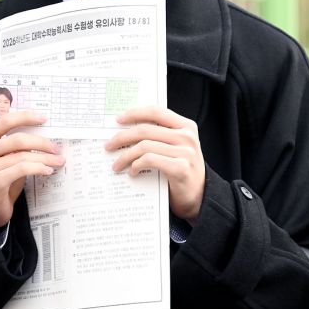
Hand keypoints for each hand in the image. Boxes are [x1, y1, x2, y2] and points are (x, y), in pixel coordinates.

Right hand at [0, 111, 64, 229]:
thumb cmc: (1, 179)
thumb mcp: (6, 157)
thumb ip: (16, 144)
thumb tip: (44, 135)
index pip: (4, 121)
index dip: (25, 117)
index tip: (44, 119)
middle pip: (17, 139)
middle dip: (41, 143)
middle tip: (56, 148)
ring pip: (22, 156)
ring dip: (45, 158)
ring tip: (57, 161)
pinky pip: (21, 170)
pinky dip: (38, 168)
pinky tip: (47, 170)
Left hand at [104, 106, 204, 222]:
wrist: (199, 196)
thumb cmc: (182, 170)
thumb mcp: (177, 147)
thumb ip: (161, 136)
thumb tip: (127, 130)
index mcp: (186, 126)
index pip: (156, 112)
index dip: (135, 113)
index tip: (118, 119)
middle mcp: (187, 137)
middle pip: (145, 130)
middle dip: (122, 137)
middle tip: (109, 146)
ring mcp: (185, 152)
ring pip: (144, 146)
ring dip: (125, 156)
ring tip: (117, 164)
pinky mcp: (180, 168)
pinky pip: (149, 161)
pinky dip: (136, 165)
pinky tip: (132, 172)